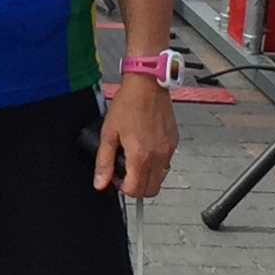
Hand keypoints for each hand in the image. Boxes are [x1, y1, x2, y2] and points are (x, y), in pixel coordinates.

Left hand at [95, 73, 176, 199]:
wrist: (147, 84)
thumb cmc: (128, 103)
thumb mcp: (108, 133)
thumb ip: (104, 161)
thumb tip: (100, 183)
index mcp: (141, 156)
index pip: (135, 190)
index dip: (122, 187)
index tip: (116, 175)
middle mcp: (158, 155)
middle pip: (151, 190)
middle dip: (137, 186)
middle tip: (125, 170)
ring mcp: (168, 149)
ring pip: (161, 177)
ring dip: (148, 175)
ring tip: (135, 157)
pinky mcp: (174, 141)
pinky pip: (166, 161)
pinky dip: (156, 161)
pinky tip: (145, 145)